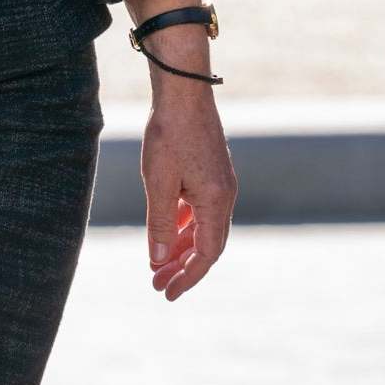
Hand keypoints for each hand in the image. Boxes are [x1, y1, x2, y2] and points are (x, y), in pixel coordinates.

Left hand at [139, 46, 236, 300]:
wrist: (183, 90)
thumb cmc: (169, 134)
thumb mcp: (159, 183)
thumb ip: (160, 225)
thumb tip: (159, 261)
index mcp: (216, 202)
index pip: (205, 255)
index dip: (186, 278)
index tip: (166, 293)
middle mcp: (225, 196)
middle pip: (207, 245)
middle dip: (183, 268)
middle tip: (158, 285)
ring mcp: (220, 183)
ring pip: (204, 227)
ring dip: (183, 247)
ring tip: (160, 264)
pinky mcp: (212, 171)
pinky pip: (201, 209)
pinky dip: (186, 225)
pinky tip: (168, 230)